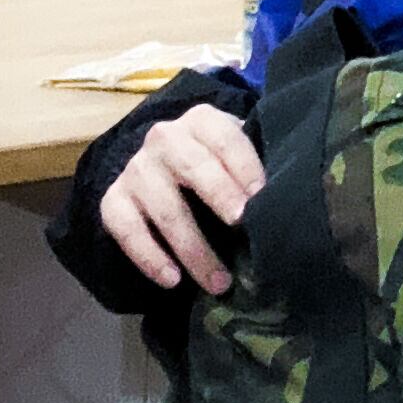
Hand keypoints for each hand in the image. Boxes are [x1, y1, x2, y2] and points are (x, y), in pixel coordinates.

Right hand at [98, 106, 265, 293]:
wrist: (157, 167)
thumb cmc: (213, 163)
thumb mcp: (233, 153)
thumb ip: (254, 165)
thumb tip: (290, 195)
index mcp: (201, 121)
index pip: (225, 138)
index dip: (245, 167)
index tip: (262, 198)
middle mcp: (164, 139)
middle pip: (193, 167)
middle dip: (220, 195)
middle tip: (242, 224)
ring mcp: (136, 170)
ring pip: (165, 209)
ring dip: (193, 249)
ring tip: (219, 282)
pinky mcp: (113, 201)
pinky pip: (128, 231)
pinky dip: (150, 258)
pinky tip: (172, 281)